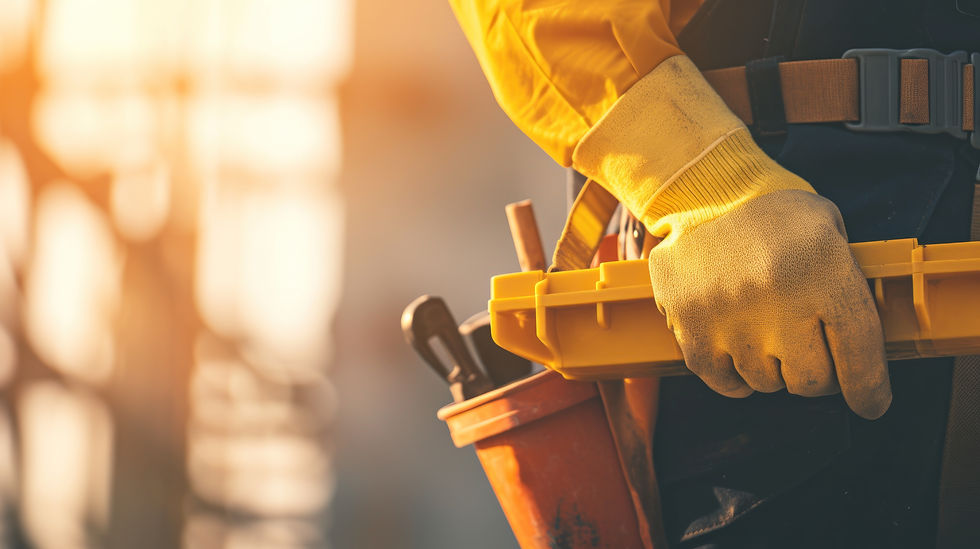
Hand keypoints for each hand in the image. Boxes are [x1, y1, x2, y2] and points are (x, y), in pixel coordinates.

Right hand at [648, 190, 890, 418]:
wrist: (706, 195)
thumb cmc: (778, 220)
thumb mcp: (832, 233)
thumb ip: (851, 290)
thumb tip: (862, 361)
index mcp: (824, 270)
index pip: (860, 354)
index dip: (869, 388)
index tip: (870, 404)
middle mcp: (778, 298)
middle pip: (811, 380)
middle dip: (813, 370)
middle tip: (803, 345)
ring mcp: (730, 317)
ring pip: (766, 383)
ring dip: (770, 367)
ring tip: (763, 330)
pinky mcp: (692, 327)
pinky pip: (724, 381)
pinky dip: (734, 375)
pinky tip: (738, 348)